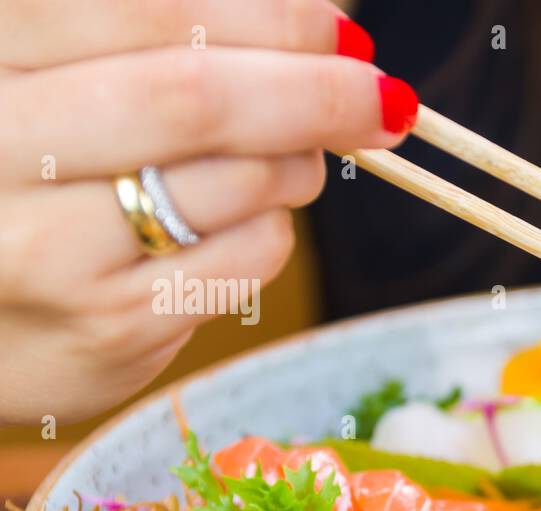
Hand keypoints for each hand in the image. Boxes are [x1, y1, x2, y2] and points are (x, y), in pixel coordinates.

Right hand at [0, 0, 417, 423]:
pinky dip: (274, 229)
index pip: (149, 11)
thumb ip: (160, 41)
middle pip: (197, 97)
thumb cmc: (33, 175)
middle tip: (380, 98)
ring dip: (299, 164)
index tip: (338, 32)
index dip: (269, 17)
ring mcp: (50, 249)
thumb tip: (316, 30)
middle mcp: (2, 146)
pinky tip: (243, 223)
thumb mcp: (64, 80)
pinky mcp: (108, 326)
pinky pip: (246, 258)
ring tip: (292, 160)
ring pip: (239, 182)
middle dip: (315, 92)